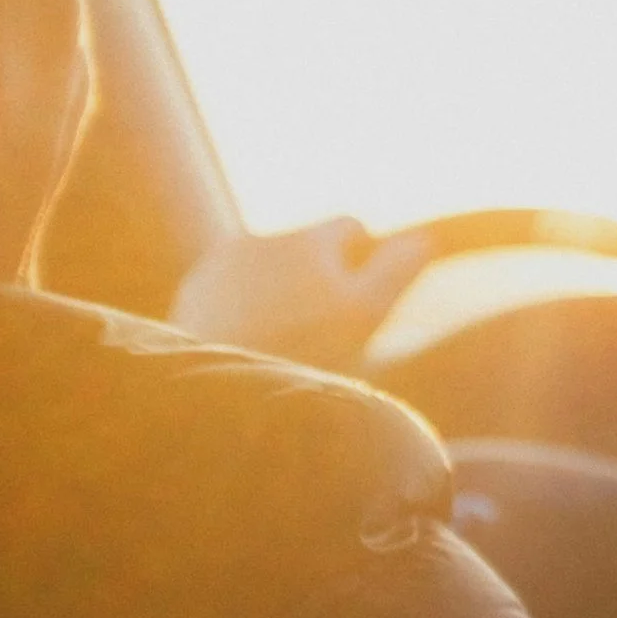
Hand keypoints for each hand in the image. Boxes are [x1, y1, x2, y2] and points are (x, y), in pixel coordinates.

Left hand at [168, 217, 429, 373]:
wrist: (218, 391)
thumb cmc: (300, 354)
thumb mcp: (365, 313)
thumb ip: (397, 269)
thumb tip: (425, 237)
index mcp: (308, 240)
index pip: (349, 226)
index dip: (362, 262)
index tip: (359, 301)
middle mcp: (261, 239)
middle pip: (305, 248)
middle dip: (316, 278)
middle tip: (322, 333)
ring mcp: (219, 265)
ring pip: (265, 269)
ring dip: (277, 294)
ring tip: (281, 346)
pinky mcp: (191, 294)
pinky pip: (227, 291)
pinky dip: (240, 312)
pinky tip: (246, 348)